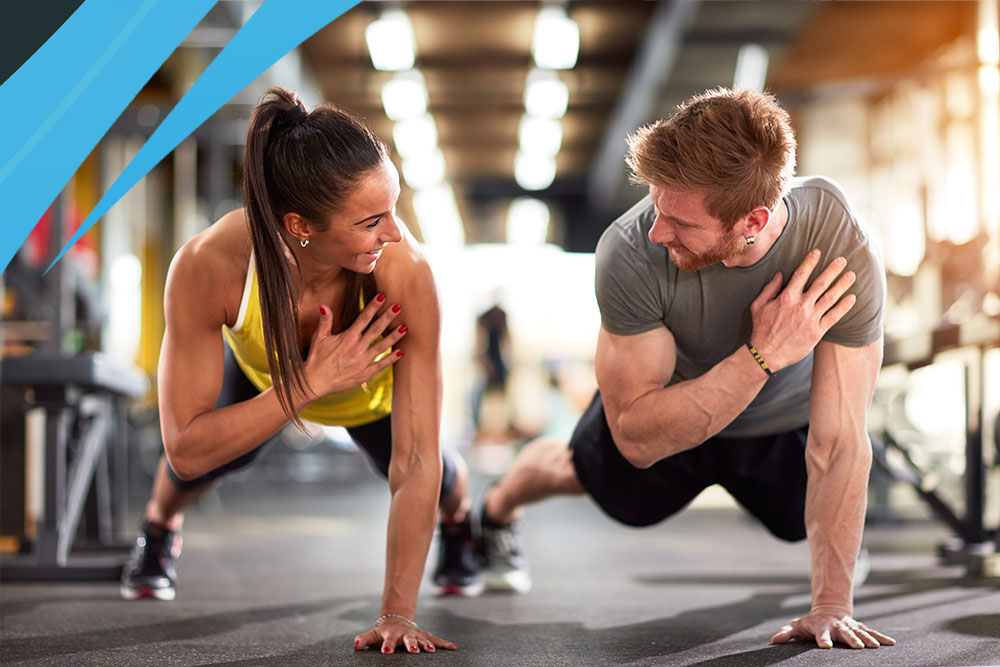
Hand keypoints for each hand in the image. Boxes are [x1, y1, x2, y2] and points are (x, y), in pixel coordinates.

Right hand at [301, 295, 406, 400]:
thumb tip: (324, 306)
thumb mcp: (318, 338)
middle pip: (376, 330)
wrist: (315, 383)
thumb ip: (325, 322)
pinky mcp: (364, 374)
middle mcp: (356, 349)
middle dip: (387, 317)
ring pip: (382, 347)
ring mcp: (362, 362)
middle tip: (398, 307)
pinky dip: (391, 359)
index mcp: (347, 338)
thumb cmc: (316, 359)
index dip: (373, 306)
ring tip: (405, 328)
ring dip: (394, 337)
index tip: (382, 297)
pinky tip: (401, 352)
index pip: (363, 318)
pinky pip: (380, 365)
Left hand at [353, 618, 457, 653]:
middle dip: (411, 645)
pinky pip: (436, 640)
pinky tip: (454, 647)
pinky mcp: (425, 636)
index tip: (386, 652)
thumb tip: (355, 645)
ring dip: (427, 645)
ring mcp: (416, 634)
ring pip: (423, 640)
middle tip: (414, 651)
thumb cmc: (383, 631)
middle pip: (408, 640)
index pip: (389, 641)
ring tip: (431, 651)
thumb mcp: (373, 634)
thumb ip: (364, 639)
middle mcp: (405, 634)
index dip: (387, 646)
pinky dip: (445, 644)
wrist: (396, 619)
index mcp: (392, 634)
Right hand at [749, 249, 855, 371]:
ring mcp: (811, 319)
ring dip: (842, 285)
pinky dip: (844, 307)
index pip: (801, 274)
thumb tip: (780, 274)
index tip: (819, 252)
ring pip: (830, 298)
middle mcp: (801, 306)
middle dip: (833, 270)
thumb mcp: (758, 306)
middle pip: (821, 283)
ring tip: (851, 275)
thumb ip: (769, 288)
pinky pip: (834, 316)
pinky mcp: (817, 332)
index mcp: (786, 297)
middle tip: (843, 260)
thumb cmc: (761, 329)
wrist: (766, 354)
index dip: (811, 261)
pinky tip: (852, 298)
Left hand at [771, 613, 895, 648]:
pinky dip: (881, 637)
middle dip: (851, 639)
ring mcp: (849, 626)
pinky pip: (871, 632)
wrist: (828, 611)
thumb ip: (786, 633)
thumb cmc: (810, 623)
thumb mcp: (796, 626)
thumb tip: (773, 641)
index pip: (821, 634)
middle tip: (858, 647)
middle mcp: (837, 626)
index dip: (822, 639)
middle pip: (844, 633)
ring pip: (860, 632)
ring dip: (868, 639)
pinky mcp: (859, 628)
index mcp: (821, 627)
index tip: (825, 646)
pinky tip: (891, 643)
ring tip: (875, 647)